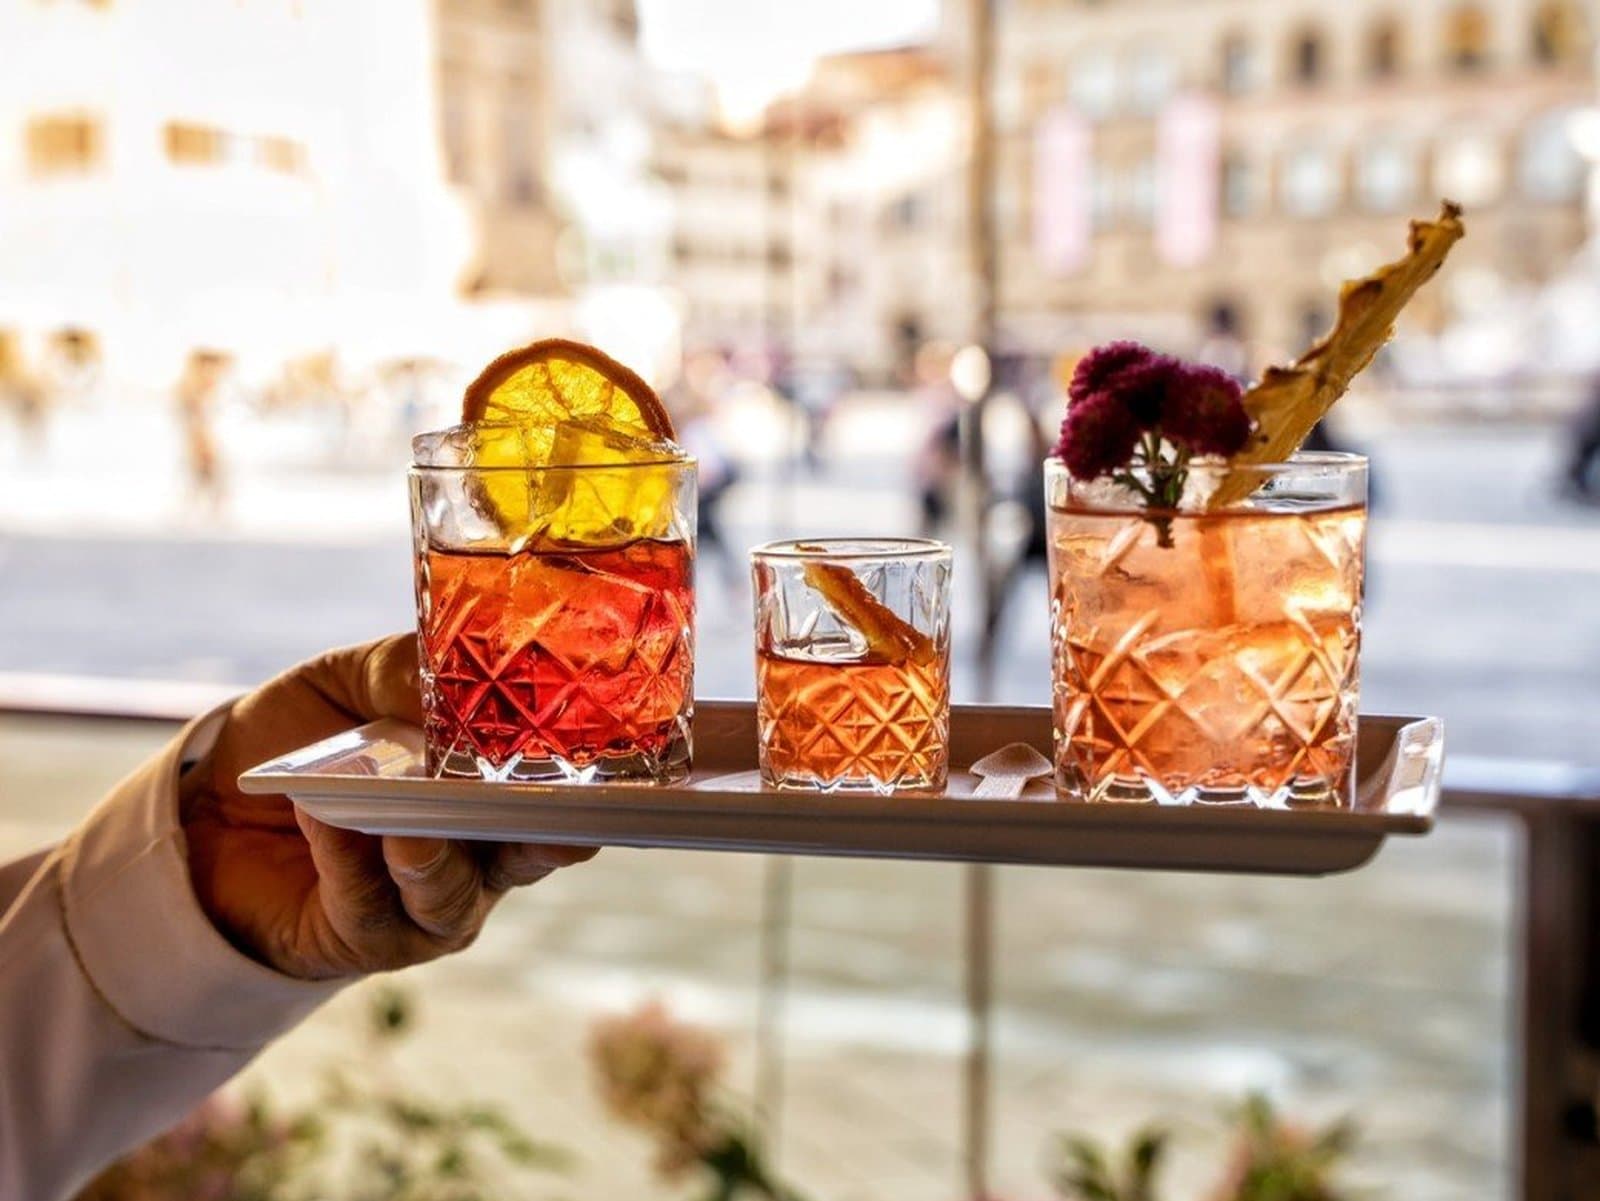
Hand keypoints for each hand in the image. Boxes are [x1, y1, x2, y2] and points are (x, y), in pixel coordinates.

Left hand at [181, 634, 593, 979]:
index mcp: (502, 793)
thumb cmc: (309, 739)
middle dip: (534, 832)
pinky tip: (325, 817)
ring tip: (404, 824)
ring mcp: (428, 908)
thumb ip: (405, 671)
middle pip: (529, 854)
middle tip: (526, 804)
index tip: (600, 758)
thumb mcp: (357, 681)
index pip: (565, 796)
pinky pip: (366, 906)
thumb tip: (445, 671)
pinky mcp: (363, 940)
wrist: (213, 806)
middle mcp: (483, 859)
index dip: (588, 783)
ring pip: (448, 893)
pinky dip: (347, 858)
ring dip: (428, 854)